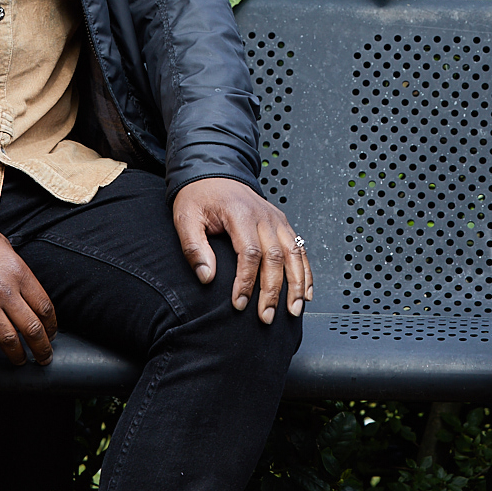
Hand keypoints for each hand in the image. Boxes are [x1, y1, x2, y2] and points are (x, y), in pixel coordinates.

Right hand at [0, 218, 58, 364]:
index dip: (52, 326)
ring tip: (20, 362)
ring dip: (17, 355)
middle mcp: (4, 290)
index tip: (52, 334)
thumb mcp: (5, 247)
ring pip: (8, 339)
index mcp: (19, 272)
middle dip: (42, 348)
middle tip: (45, 358)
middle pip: (32, 328)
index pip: (44, 306)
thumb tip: (24, 293)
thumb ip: (16, 272)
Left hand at [173, 178, 313, 322]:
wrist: (213, 174)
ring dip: (296, 285)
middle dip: (273, 291)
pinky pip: (299, 249)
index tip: (239, 304)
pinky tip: (306, 291)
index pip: (250, 253)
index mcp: (240, 214)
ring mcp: (276, 219)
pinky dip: (305, 272)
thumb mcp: (185, 218)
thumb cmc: (199, 196)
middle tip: (265, 317)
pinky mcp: (282, 223)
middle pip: (276, 258)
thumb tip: (206, 277)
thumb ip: (194, 248)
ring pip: (294, 254)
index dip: (246, 282)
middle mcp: (264, 216)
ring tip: (294, 310)